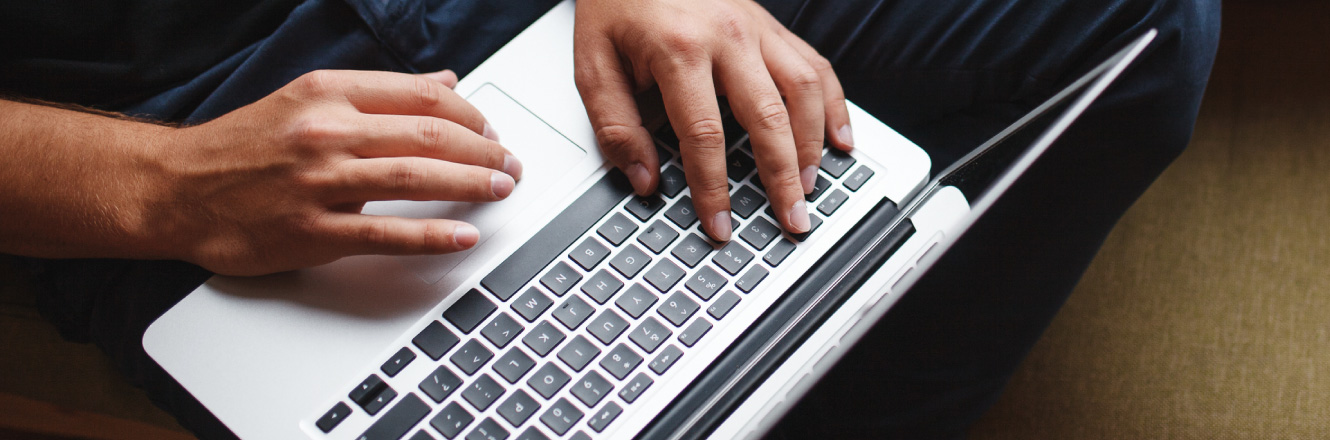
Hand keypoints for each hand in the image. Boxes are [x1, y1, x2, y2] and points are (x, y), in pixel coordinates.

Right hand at [149, 69, 520, 274]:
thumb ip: (379, 93)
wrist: (175, 189)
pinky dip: (431, 234)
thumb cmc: (243, 147)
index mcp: (328, 94)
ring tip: (501, 190)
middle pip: (429, 135)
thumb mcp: (308, 100)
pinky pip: (384, 233)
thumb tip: (445, 84)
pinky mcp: (310, 232)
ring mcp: (319, 183)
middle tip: (509, 164)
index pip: (420, 96)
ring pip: (415, 177)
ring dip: (470, 184)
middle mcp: (327, 133)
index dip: (469, 115)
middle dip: (483, 150)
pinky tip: (463, 235)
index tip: (490, 130)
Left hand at [574, 0, 853, 240]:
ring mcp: (755, 27)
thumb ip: (615, 125)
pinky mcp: (770, 25)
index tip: (720, 224)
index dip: (714, 188)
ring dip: (811, 146)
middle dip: (783, 178)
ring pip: (804, 91)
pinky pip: (815, 66)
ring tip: (809, 188)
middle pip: (769, 118)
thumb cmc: (616, 3)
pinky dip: (833, 105)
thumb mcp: (592, 63)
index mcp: (679, 48)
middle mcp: (727, 36)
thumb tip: (644, 179)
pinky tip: (839, 139)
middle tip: (791, 220)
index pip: (704, 135)